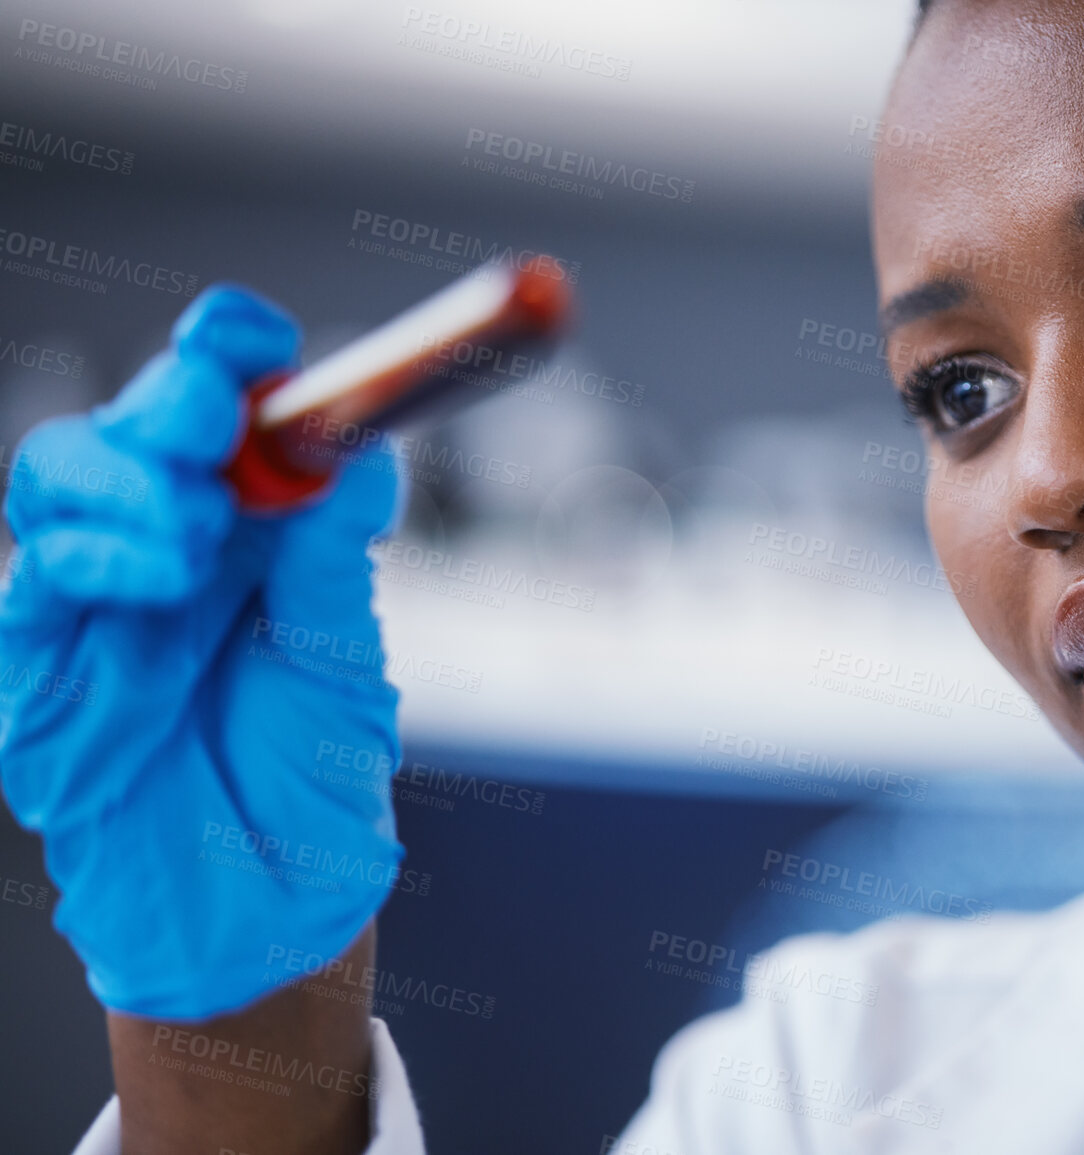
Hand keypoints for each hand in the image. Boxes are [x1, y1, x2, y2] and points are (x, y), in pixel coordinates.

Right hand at [0, 285, 411, 1019]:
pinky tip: (155, 574)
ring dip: (127, 477)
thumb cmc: (310, 780)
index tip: (258, 340)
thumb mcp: (341, 659)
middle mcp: (168, 546)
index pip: (223, 406)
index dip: (229, 353)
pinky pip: (33, 581)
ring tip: (195, 535)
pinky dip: (91, 554)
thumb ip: (333, 563)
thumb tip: (360, 457)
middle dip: (171, 402)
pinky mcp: (38, 668)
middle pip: (133, 421)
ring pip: (60, 474)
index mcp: (249, 528)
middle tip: (218, 424)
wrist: (269, 906)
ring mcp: (95, 601)